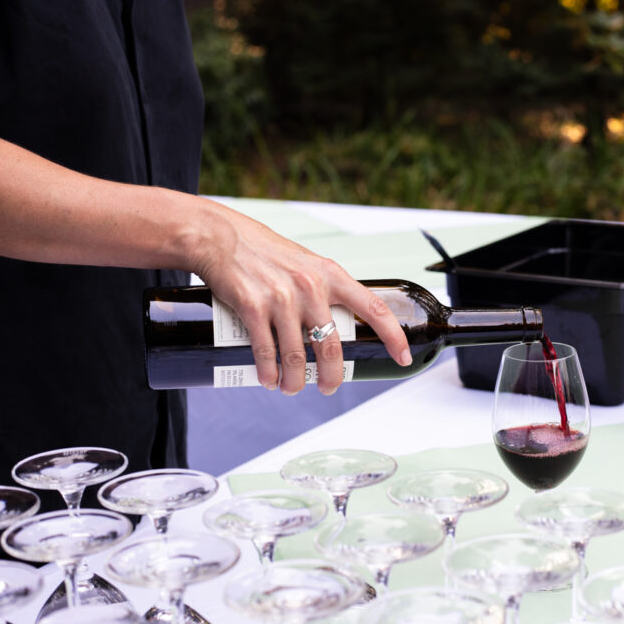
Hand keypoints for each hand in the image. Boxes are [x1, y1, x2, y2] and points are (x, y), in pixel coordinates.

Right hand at [191, 201, 411, 394]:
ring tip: (291, 387)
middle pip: (331, 348)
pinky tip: (268, 379)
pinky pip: (266, 352)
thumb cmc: (265, 251)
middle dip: (332, 376)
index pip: (373, 309)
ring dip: (294, 381)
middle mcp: (311, 287)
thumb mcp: (306, 263)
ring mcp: (282, 299)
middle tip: (327, 387)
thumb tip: (335, 321)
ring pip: (296, 357)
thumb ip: (323, 287)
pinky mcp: (253, 308)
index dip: (393, 336)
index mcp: (331, 275)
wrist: (220, 237)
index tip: (402, 357)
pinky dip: (268, 373)